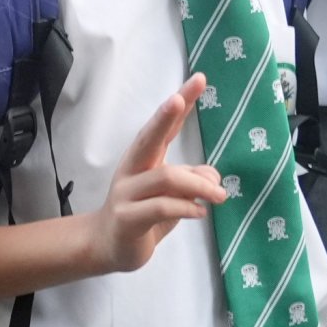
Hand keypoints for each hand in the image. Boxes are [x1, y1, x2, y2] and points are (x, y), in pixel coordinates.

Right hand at [91, 81, 230, 273]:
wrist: (107, 247)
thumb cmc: (144, 216)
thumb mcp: (174, 197)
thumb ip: (193, 181)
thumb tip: (213, 177)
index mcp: (143, 158)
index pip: (164, 126)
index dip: (181, 103)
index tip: (199, 79)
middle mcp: (132, 169)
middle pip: (149, 137)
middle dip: (165, 117)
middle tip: (179, 99)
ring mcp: (126, 193)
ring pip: (166, 178)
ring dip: (199, 185)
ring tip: (219, 196)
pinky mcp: (127, 218)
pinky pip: (162, 207)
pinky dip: (188, 208)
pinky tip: (201, 212)